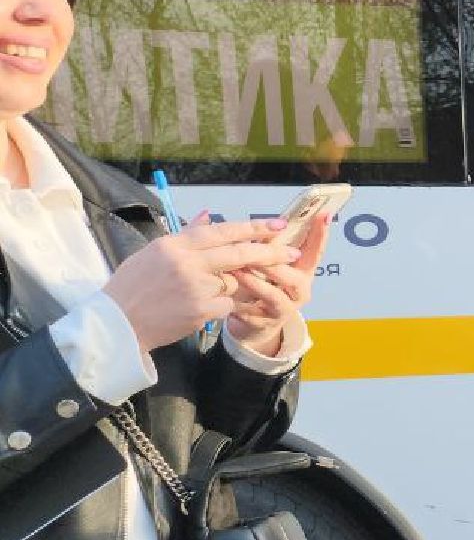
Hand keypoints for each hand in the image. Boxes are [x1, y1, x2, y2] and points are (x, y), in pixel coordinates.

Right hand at [102, 219, 299, 351]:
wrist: (116, 324)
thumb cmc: (133, 287)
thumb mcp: (153, 253)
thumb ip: (185, 235)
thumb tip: (209, 215)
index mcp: (174, 245)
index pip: (220, 230)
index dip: (252, 227)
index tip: (277, 224)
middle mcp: (186, 263)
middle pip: (238, 253)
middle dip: (269, 251)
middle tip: (290, 251)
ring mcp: (195, 287)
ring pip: (234, 281)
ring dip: (235, 285)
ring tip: (221, 289)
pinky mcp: (201, 310)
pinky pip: (228, 305)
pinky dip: (225, 306)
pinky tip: (208, 308)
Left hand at [225, 213, 330, 354]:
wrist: (256, 323)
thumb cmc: (263, 286)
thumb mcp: (268, 265)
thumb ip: (268, 246)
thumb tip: (266, 221)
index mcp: (303, 272)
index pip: (316, 251)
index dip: (320, 234)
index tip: (324, 215)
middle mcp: (299, 290)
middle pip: (295, 277)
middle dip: (274, 263)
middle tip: (256, 250)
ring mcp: (285, 308)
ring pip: (274, 295)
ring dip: (255, 283)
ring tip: (238, 271)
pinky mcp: (267, 323)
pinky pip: (255, 314)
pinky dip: (241, 305)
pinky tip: (228, 297)